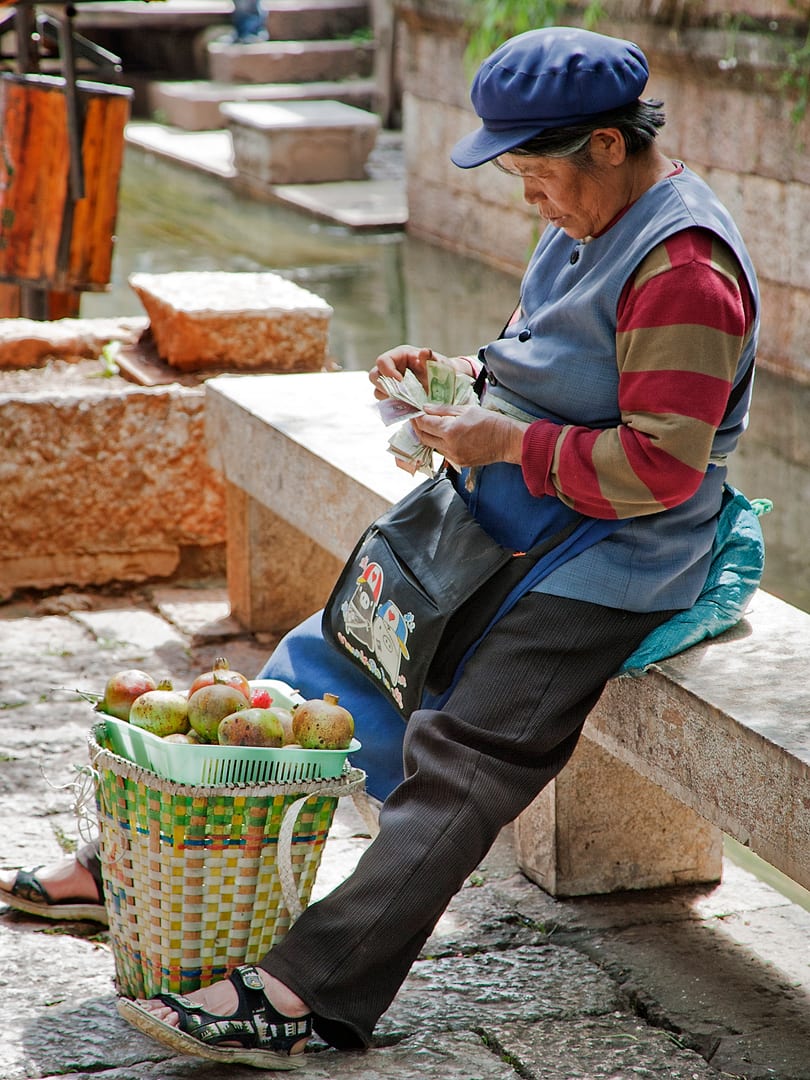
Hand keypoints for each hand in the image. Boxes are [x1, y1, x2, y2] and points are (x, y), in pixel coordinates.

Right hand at [369, 345, 443, 398]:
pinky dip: (393, 405)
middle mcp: (392, 368)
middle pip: (374, 376)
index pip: (383, 361)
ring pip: (377, 390)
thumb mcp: (439, 364)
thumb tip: (425, 351)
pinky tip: (406, 406)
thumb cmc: (441, 371)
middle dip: (384, 387)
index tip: (400, 382)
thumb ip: (431, 359)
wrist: (446, 385)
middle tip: (400, 394)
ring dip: (388, 397)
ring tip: (405, 400)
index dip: (388, 372)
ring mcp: (391, 383)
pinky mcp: (394, 395)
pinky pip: (385, 402)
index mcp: (400, 355)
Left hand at [411, 404, 527, 467]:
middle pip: (423, 437)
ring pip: (432, 446)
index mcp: (449, 431)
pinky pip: (443, 452)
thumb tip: (425, 408)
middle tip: (417, 418)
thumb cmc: (490, 421)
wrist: (507, 441)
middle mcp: (449, 446)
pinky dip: (440, 443)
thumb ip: (443, 410)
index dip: (416, 416)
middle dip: (417, 427)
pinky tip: (443, 436)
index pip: (424, 424)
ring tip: (430, 425)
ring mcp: (454, 457)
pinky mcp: (459, 463)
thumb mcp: (466, 410)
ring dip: (428, 436)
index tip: (413, 411)